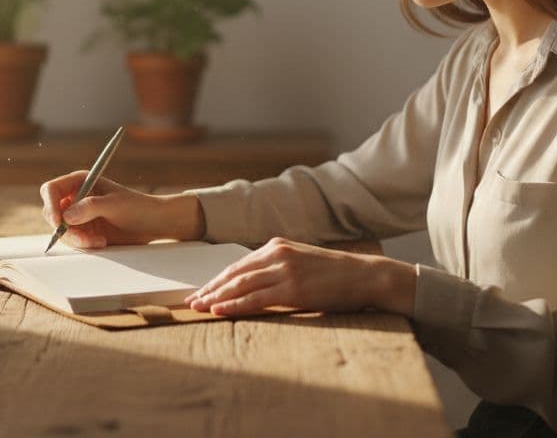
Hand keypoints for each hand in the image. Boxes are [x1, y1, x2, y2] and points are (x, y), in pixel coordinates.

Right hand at [38, 169, 201, 248]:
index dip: (50, 205)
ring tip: (99, 241)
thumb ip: (90, 207)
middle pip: (52, 213)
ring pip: (61, 230)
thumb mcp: (114, 204)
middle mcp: (75, 197)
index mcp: (80, 181)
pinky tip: (101, 242)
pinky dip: (83, 244)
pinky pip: (73, 240)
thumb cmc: (137, 207)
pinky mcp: (84, 230)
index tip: (59, 222)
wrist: (153, 223)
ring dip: (77, 239)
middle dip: (65, 229)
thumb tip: (66, 216)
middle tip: (84, 239)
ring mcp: (78, 215)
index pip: (51, 190)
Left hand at [184, 237, 389, 316]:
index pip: (238, 264)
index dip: (217, 279)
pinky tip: (219, 310)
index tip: (202, 291)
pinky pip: (255, 298)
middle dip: (210, 288)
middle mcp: (277, 253)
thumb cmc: (336, 274)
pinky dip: (234, 305)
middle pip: (234, 273)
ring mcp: (284, 270)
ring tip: (198, 307)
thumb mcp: (302, 262)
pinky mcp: (292, 288)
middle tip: (191, 301)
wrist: (365, 275)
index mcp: (277, 245)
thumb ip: (278, 268)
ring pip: (240, 285)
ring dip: (215, 297)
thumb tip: (254, 285)